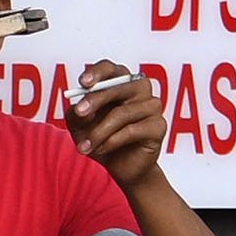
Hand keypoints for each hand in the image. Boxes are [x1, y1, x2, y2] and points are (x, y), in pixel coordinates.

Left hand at [67, 61, 166, 188]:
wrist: (120, 167)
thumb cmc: (100, 138)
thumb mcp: (79, 126)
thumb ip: (76, 114)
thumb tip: (80, 110)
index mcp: (119, 81)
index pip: (110, 68)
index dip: (97, 73)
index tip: (83, 83)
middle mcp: (139, 88)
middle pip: (118, 86)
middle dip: (95, 99)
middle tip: (79, 113)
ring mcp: (152, 106)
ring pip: (122, 113)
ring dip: (98, 132)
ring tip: (84, 148)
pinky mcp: (158, 126)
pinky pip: (132, 130)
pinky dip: (112, 141)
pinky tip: (101, 149)